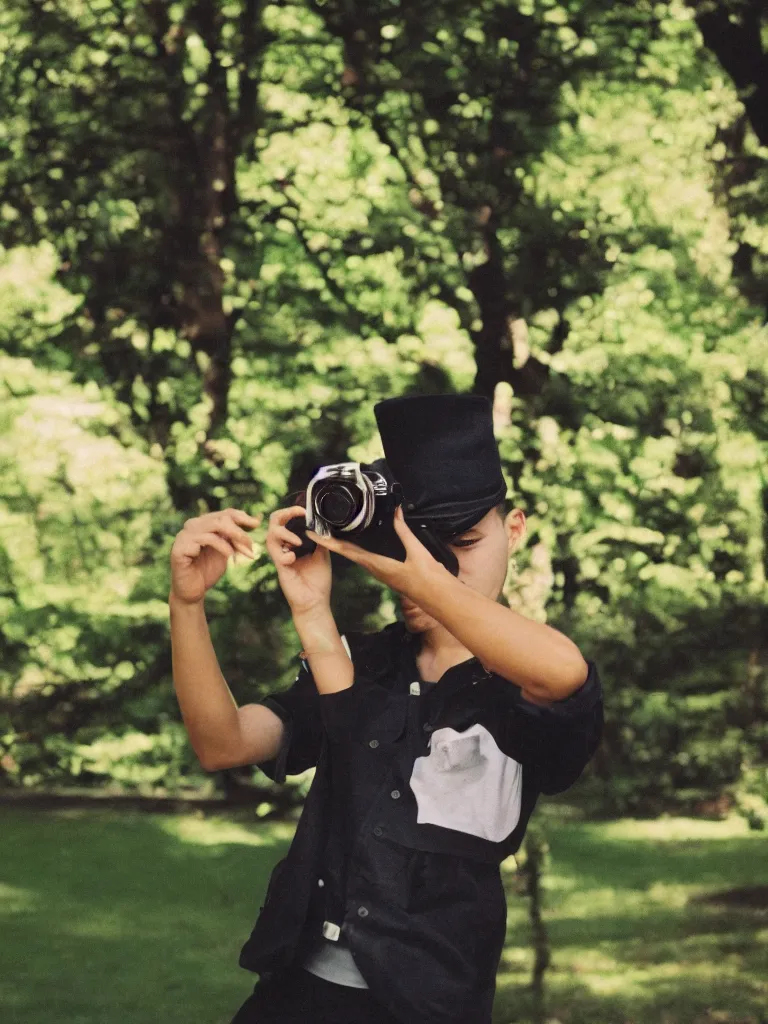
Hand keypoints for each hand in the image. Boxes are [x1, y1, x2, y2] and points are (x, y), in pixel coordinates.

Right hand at [170, 508, 261, 604]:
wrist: (192, 592)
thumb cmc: (208, 571)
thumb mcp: (227, 550)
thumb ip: (238, 536)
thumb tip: (258, 519)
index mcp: (203, 524)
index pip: (225, 513)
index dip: (243, 517)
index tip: (257, 525)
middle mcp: (192, 525)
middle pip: (221, 518)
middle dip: (240, 531)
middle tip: (251, 545)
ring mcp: (184, 535)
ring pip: (214, 526)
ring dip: (234, 538)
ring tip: (245, 551)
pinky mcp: (179, 547)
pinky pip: (205, 539)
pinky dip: (222, 546)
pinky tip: (230, 557)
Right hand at [265, 505, 332, 616]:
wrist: (315, 602)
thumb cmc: (318, 580)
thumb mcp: (323, 554)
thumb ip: (320, 538)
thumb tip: (320, 522)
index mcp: (293, 544)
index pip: (285, 522)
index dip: (291, 512)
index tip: (303, 511)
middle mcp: (284, 549)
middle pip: (273, 525)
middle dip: (282, 515)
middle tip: (296, 513)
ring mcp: (281, 558)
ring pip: (270, 538)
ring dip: (284, 534)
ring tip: (299, 542)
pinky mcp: (281, 569)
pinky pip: (276, 556)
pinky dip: (285, 554)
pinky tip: (294, 558)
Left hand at [306, 505, 445, 598]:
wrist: (438, 597)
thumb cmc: (428, 578)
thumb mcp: (416, 551)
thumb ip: (404, 532)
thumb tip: (396, 513)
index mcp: (377, 565)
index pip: (347, 552)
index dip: (329, 543)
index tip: (313, 534)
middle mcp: (375, 569)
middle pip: (347, 553)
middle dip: (332, 542)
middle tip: (318, 528)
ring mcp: (380, 571)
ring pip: (356, 556)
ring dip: (343, 546)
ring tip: (332, 532)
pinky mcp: (387, 571)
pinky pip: (367, 558)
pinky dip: (357, 549)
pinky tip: (358, 542)